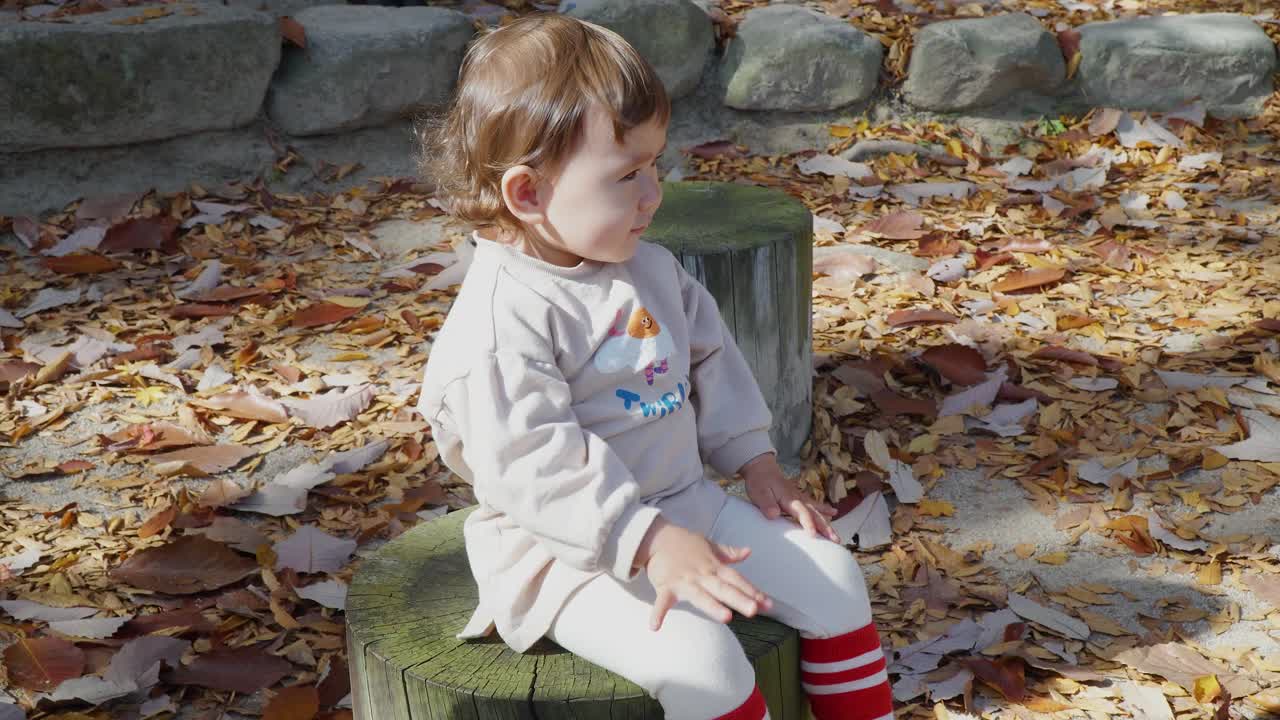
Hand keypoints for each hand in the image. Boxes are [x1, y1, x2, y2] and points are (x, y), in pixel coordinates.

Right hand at [635, 516, 771, 630]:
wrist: (657, 537)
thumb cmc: (685, 543)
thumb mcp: (709, 546)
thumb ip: (729, 553)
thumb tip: (748, 552)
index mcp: (714, 566)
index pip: (737, 580)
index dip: (752, 592)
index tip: (768, 604)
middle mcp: (702, 574)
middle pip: (723, 588)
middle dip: (739, 599)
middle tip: (754, 610)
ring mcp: (684, 581)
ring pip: (700, 595)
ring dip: (712, 606)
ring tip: (726, 617)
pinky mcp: (666, 586)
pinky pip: (662, 601)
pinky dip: (658, 613)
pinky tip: (655, 626)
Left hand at [741, 453, 838, 542]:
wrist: (761, 467)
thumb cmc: (760, 481)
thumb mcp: (759, 493)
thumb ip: (767, 504)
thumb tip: (774, 515)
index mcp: (789, 499)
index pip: (801, 512)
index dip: (808, 523)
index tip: (813, 534)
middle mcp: (798, 498)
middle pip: (814, 514)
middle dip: (825, 528)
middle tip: (835, 540)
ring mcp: (800, 497)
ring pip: (817, 511)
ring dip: (827, 523)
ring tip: (836, 535)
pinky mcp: (799, 498)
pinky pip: (814, 505)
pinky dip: (824, 509)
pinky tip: (834, 513)